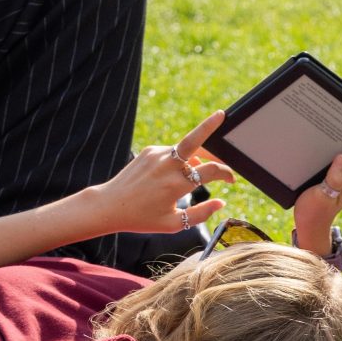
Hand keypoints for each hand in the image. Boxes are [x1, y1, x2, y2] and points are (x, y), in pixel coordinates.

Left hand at [88, 109, 232, 235]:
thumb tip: (221, 202)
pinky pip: (172, 153)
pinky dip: (180, 160)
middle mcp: (167, 165)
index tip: (231, 180)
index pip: (211, 171)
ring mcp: (156, 154)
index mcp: (176, 184)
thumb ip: (202, 214)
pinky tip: (177, 173)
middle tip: (222, 116)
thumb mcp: (175, 224)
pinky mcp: (148, 151)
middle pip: (194, 139)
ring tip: (203, 167)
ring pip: (185, 150)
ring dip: (196, 156)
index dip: (226, 173)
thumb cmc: (142, 218)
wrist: (109, 205)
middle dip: (209, 124)